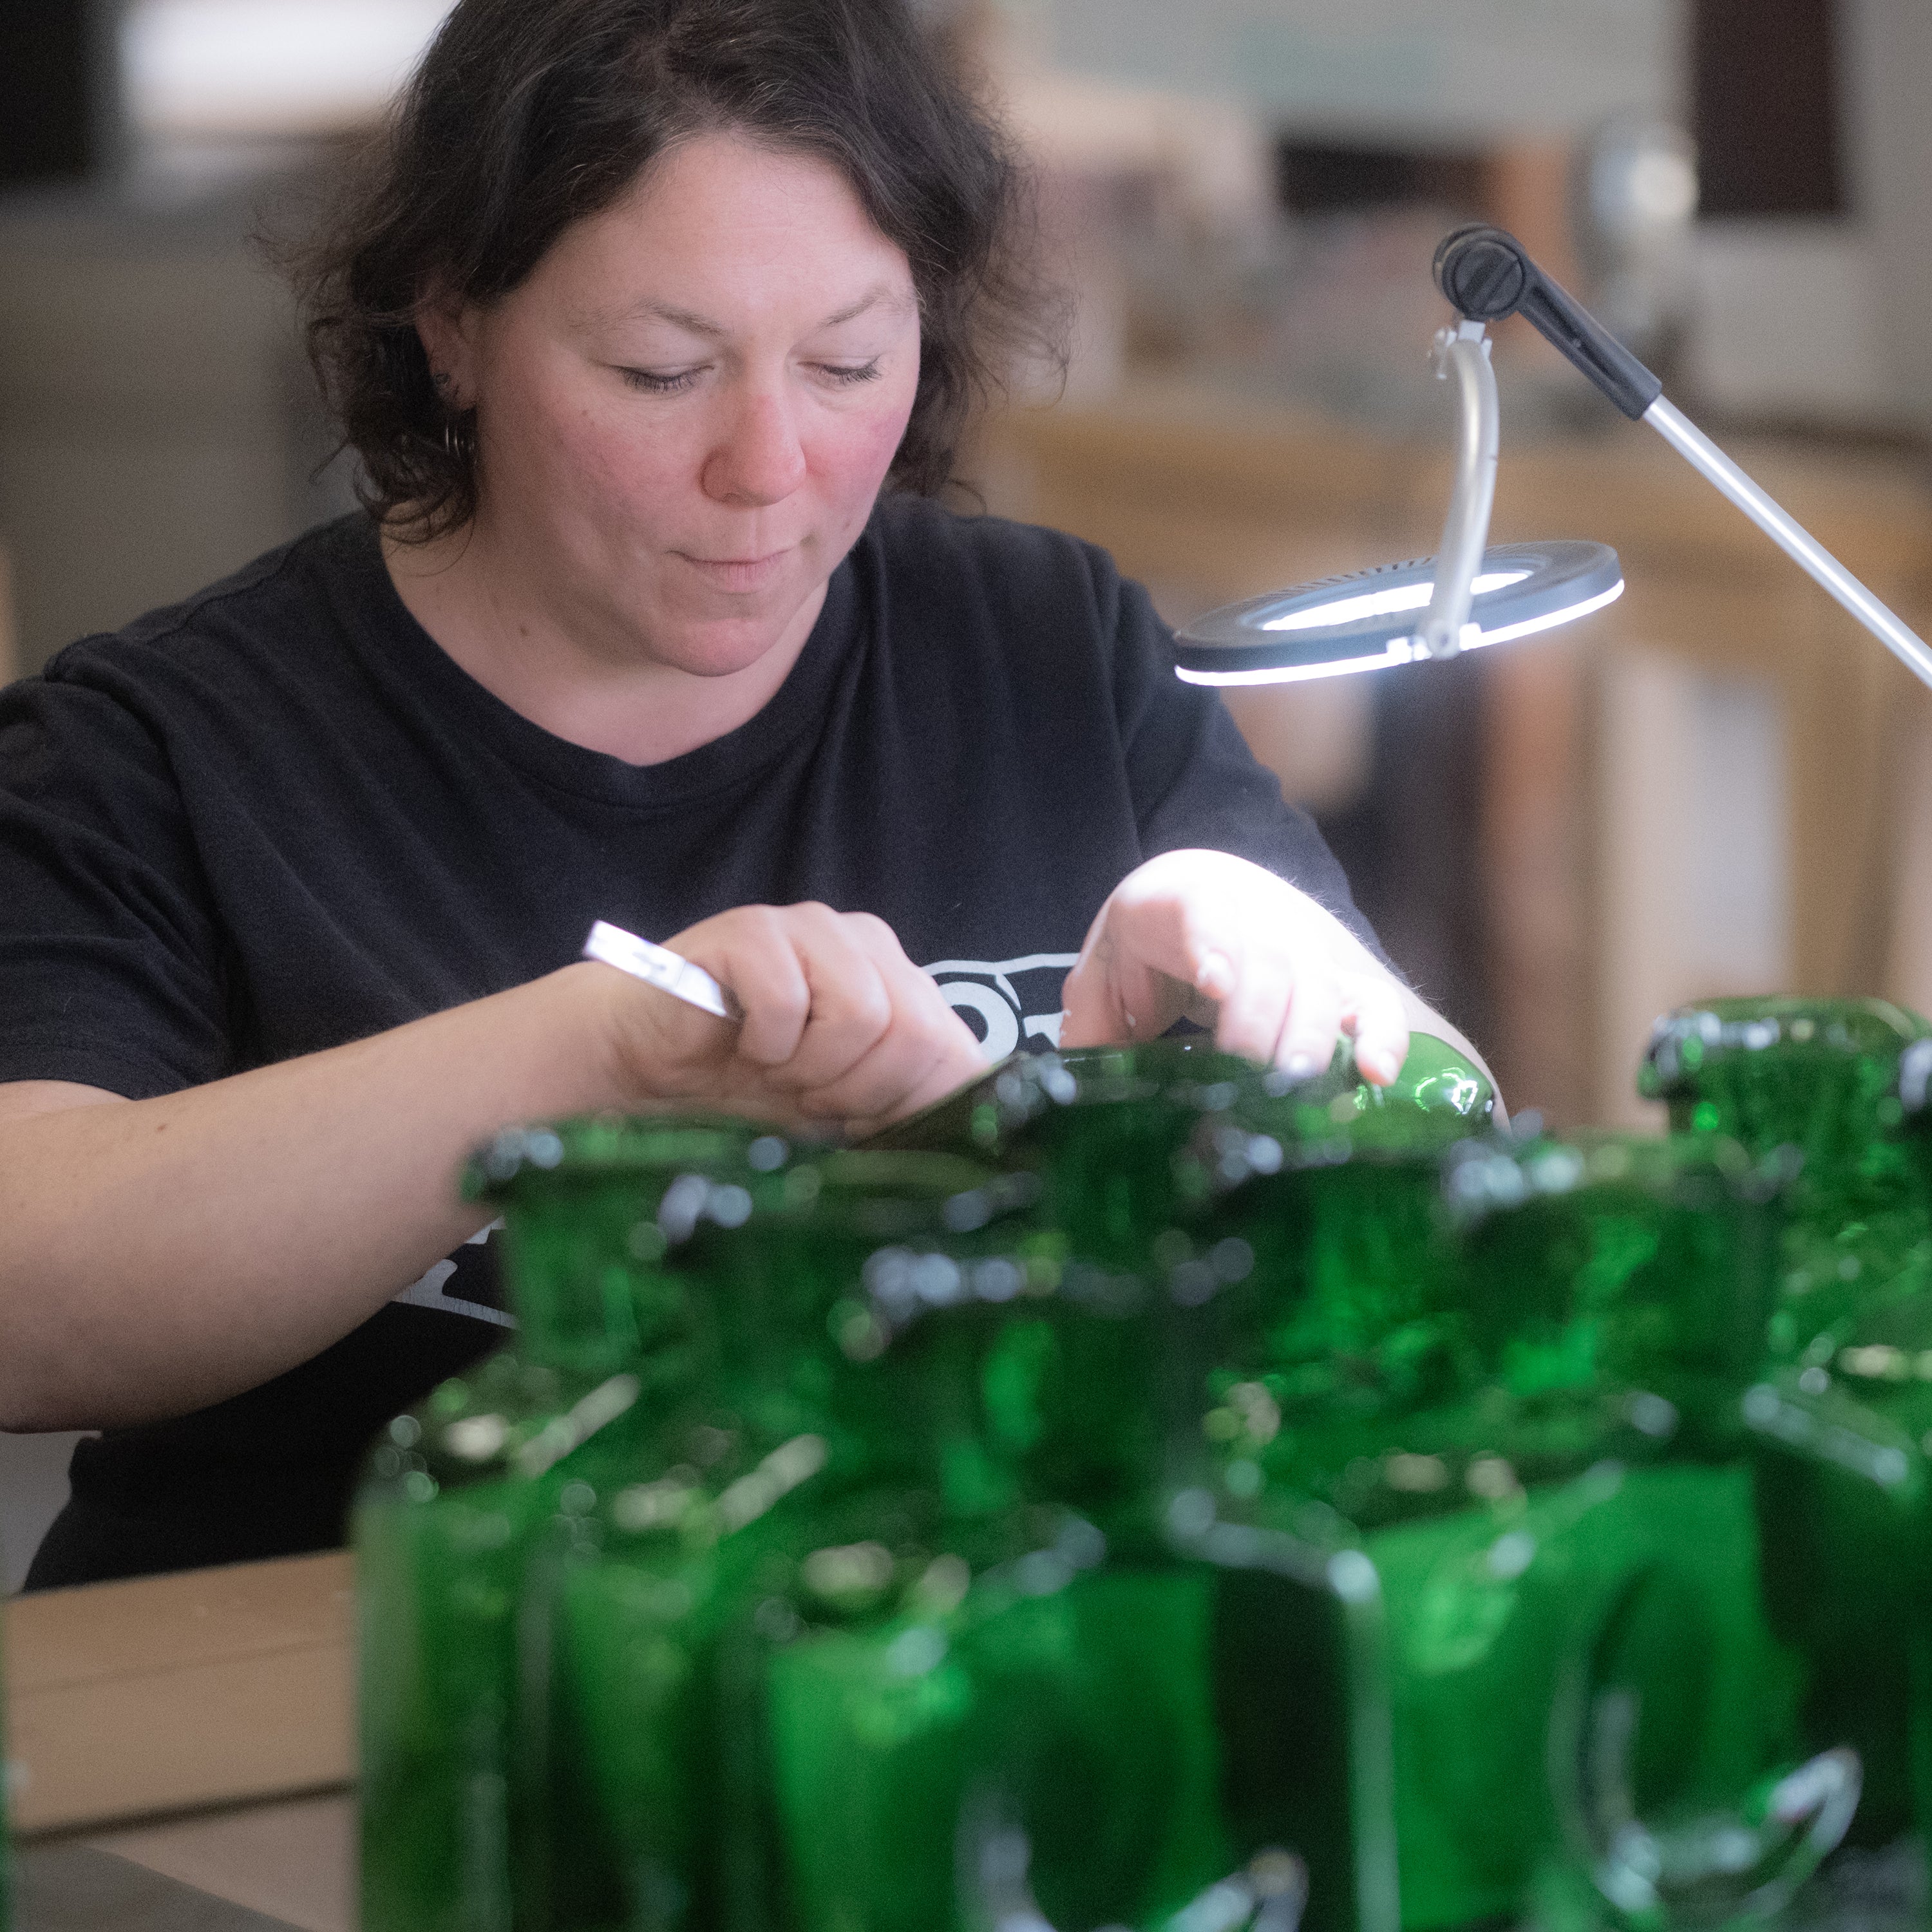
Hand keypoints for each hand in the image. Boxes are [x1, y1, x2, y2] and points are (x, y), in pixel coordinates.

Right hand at [594, 903, 984, 1131]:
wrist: (641, 1069)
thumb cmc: (745, 1091)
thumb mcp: (843, 1112)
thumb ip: (909, 1110)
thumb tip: (982, 1151)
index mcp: (903, 983)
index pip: (957, 1052)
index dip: (910, 1107)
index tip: (856, 1124)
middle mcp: (869, 944)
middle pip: (917, 1032)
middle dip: (859, 1090)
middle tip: (803, 1092)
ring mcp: (812, 927)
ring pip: (864, 1015)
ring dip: (810, 1068)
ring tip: (773, 1066)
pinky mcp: (755, 930)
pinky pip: (791, 1003)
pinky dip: (764, 1044)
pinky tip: (740, 1042)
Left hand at [1059, 850, 1410, 1084]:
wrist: (1204, 894)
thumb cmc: (1144, 948)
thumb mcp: (1105, 974)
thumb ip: (1090, 1028)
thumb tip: (1069, 1106)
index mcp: (1179, 900)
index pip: (1200, 915)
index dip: (1211, 946)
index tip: (1214, 985)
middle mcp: (1253, 916)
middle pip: (1268, 961)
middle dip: (1262, 1020)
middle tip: (1254, 1075)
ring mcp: (1302, 945)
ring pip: (1321, 985)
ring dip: (1315, 1039)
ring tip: (1300, 1090)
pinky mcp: (1340, 979)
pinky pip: (1373, 1000)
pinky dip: (1381, 1034)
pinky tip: (1377, 1074)